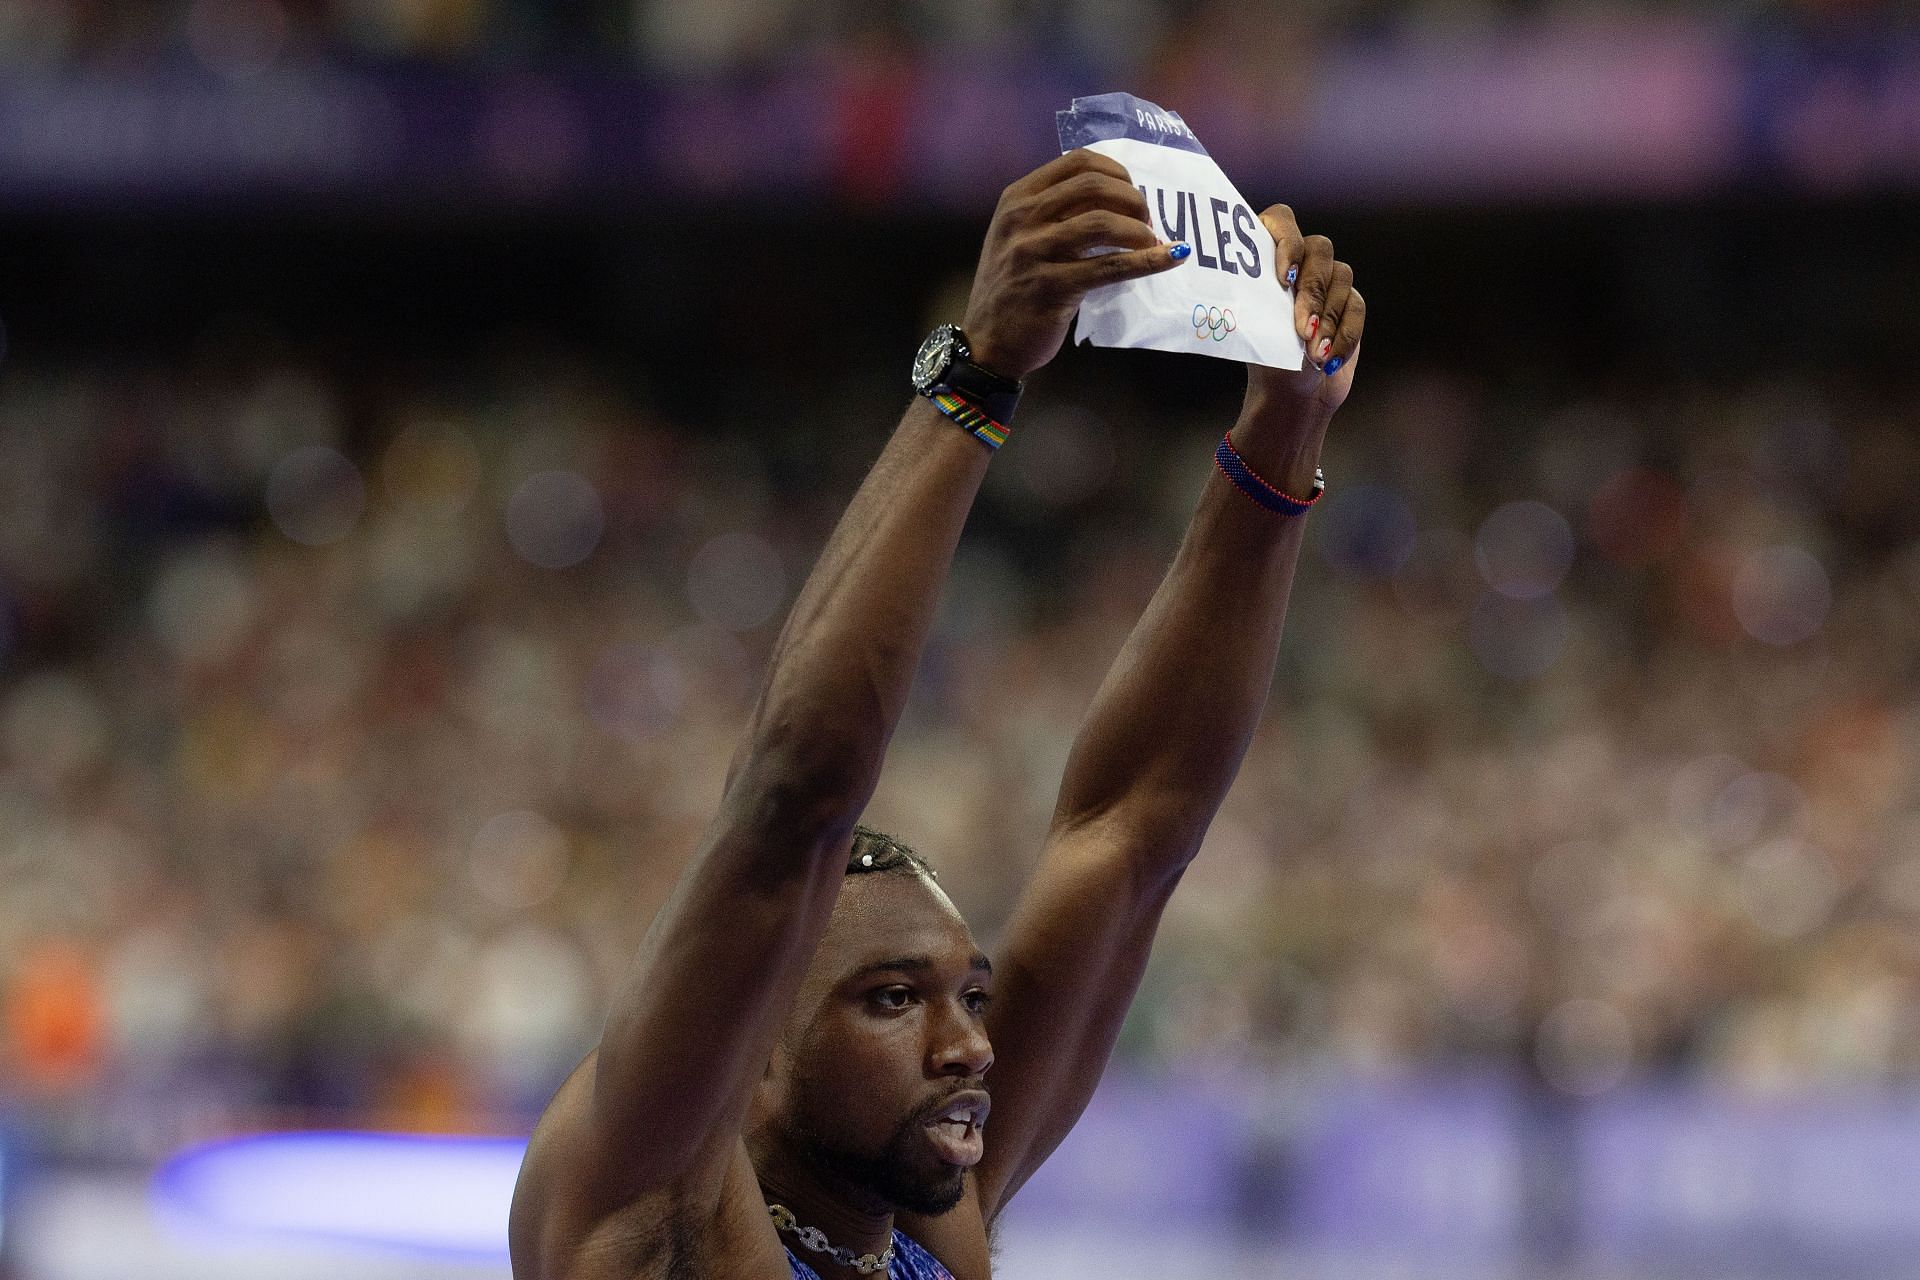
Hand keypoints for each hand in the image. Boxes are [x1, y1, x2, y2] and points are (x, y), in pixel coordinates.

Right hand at [961, 149, 1187, 379]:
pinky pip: (1111, 267)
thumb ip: (1055, 213)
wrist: (986, 343)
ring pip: (1103, 223)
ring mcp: (1033, 253)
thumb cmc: (1011, 289)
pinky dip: (1148, 261)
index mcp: (1017, 199)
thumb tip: (1116, 199)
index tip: (1132, 192)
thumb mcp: (1019, 237)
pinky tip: (1169, 258)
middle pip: (1094, 186)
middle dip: (1132, 199)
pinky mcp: (1051, 288)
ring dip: (1140, 229)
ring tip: (1150, 242)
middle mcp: (1021, 219)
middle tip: (1146, 220)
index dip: (1116, 171)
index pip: (1078, 162)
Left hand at [1249, 205, 1364, 413]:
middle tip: (1302, 330)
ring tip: (1313, 353)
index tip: (1285, 278)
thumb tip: (1268, 289)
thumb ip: (1262, 301)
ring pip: (1341, 276)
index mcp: (1267, 256)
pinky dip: (1344, 334)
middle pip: (1319, 250)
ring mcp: (1327, 279)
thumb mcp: (1255, 328)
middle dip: (1311, 293)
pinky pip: (1356, 305)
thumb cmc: (1266, 359)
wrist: (1291, 395)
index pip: (1280, 220)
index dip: (1287, 241)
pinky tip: (1329, 360)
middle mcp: (1300, 260)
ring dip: (1328, 317)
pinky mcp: (1350, 302)